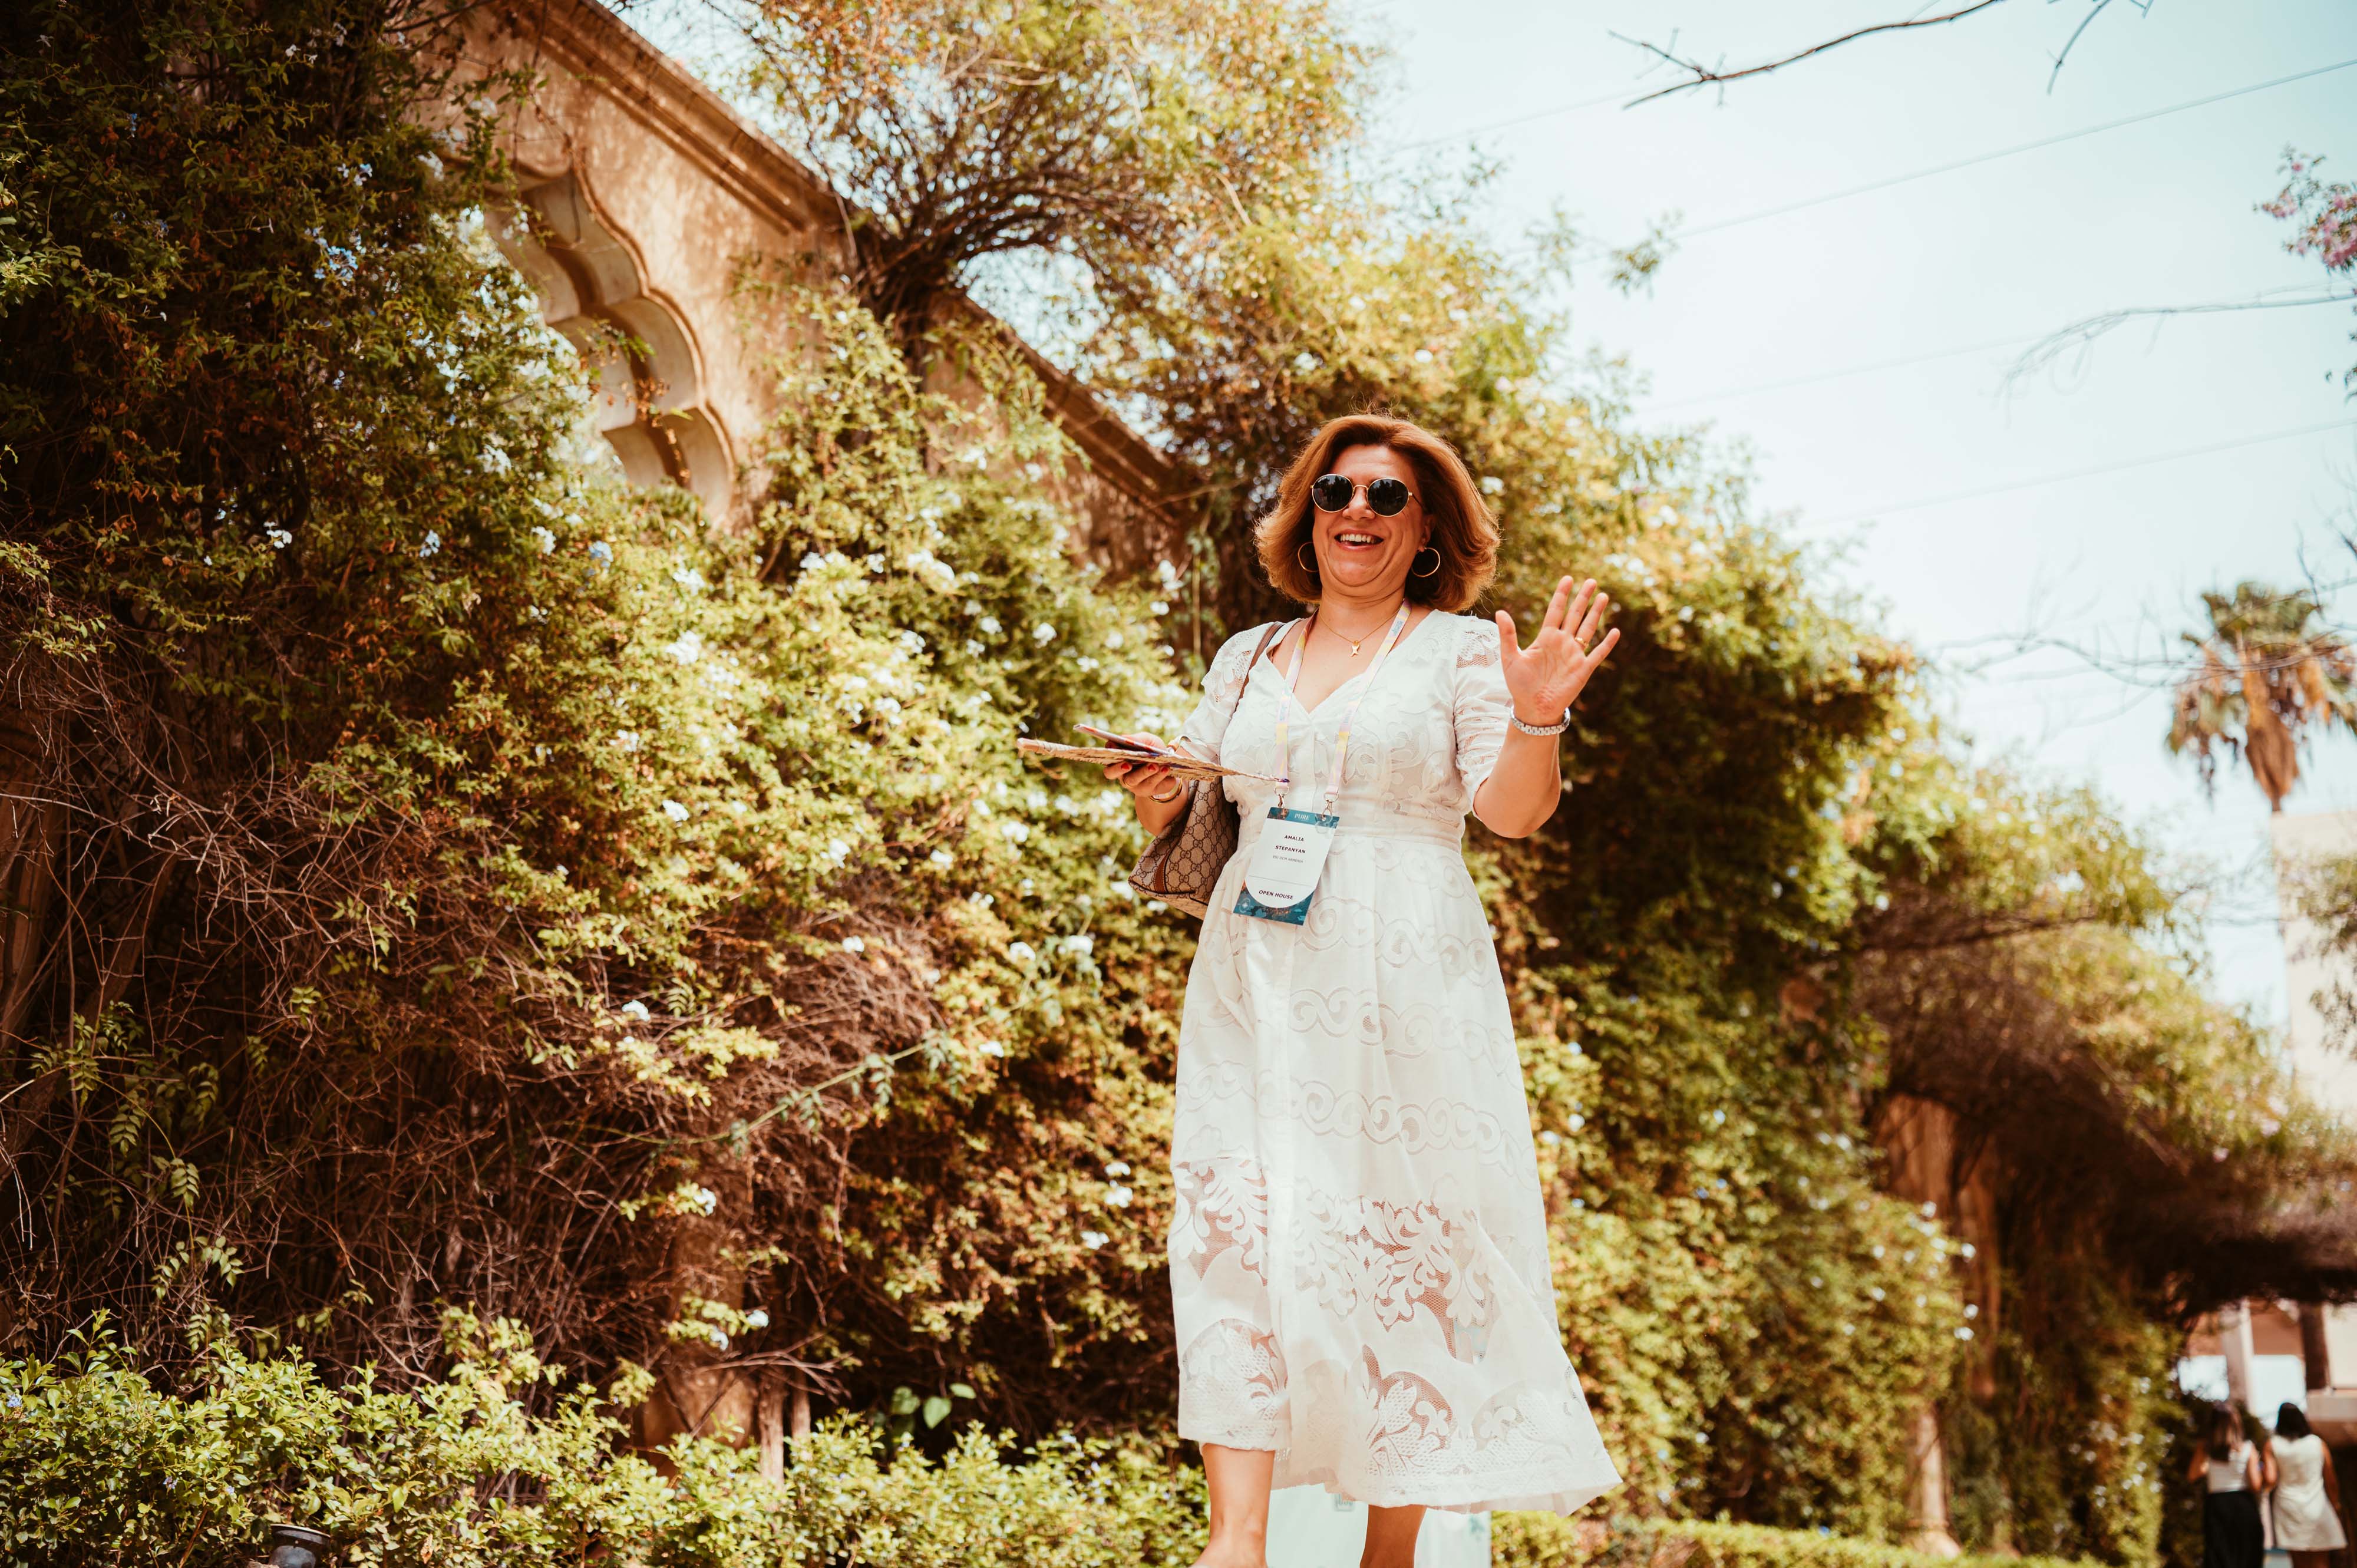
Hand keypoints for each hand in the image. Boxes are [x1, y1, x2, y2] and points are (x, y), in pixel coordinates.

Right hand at [1103, 732, 1184, 803]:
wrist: (1171, 764)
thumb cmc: (1152, 750)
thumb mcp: (1146, 741)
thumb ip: (1136, 739)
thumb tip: (1124, 738)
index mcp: (1118, 760)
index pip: (1107, 759)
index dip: (1108, 754)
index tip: (1112, 747)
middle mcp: (1122, 774)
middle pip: (1112, 774)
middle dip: (1119, 768)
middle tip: (1127, 764)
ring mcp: (1135, 785)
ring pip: (1134, 780)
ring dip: (1144, 772)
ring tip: (1154, 765)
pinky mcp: (1149, 790)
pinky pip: (1152, 784)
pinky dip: (1159, 776)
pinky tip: (1165, 769)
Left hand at [1494, 577, 1618, 727]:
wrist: (1532, 709)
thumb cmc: (1519, 685)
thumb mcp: (1510, 658)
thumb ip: (1507, 635)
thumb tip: (1500, 612)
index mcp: (1545, 638)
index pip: (1555, 610)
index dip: (1561, 595)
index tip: (1568, 579)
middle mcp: (1561, 643)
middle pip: (1575, 615)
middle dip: (1582, 598)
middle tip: (1591, 581)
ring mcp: (1574, 655)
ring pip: (1588, 629)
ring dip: (1596, 613)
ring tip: (1603, 596)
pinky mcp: (1583, 669)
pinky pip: (1598, 653)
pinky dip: (1607, 643)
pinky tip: (1615, 631)